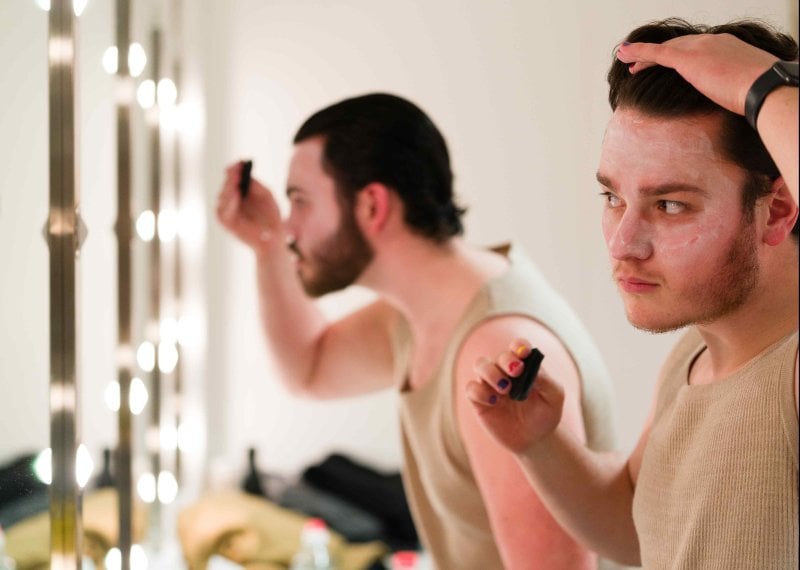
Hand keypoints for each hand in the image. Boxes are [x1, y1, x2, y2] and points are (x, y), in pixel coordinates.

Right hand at [216, 161, 283, 255]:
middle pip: (227, 185)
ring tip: (236, 180)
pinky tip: (235, 195)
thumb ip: (257, 186)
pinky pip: (224, 211)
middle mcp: (232, 200)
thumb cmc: (271, 216)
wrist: (273, 237)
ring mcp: (228, 211)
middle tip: (236, 170)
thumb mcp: (267, 196)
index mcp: (240, 192)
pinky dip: (229, 203)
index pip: (233, 177)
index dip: (234, 169)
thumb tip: (246, 176)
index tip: (240, 162)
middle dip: (231, 177)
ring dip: (229, 188)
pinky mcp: (226, 222)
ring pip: (223, 196)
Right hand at [465, 339, 563, 453]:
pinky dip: (480, 392)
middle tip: (516, 372)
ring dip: (491, 373)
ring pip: (480, 365)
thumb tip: (532, 368)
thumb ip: (546, 380)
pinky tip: (493, 402)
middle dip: (506, 361)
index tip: (524, 352)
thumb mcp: (554, 398)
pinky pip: (471, 388)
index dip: (519, 346)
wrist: (535, 440)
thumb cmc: (545, 415)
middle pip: (499, 356)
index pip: (518, 347)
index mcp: (524, 366)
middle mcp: (505, 372)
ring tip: (505, 389)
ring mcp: (491, 385)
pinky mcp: (479, 400)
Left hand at [616, 33, 777, 116]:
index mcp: (727, 47)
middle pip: (677, 46)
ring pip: (664, 49)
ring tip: (625, 59)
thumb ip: (734, 90)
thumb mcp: (747, 88)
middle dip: (657, 54)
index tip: (669, 62)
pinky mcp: (688, 58)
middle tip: (639, 64)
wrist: (764, 87)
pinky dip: (638, 52)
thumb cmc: (762, 93)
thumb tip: (733, 102)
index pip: (697, 48)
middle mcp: (712, 42)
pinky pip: (656, 53)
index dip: (678, 55)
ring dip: (642, 54)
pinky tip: (624, 53)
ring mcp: (700, 48)